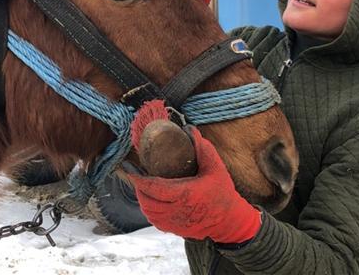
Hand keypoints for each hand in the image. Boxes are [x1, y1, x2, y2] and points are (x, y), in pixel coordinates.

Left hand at [127, 100, 260, 243]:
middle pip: (147, 200)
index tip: (128, 167)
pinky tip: (152, 199)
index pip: (153, 187)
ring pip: (148, 211)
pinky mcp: (175, 229)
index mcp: (184, 194)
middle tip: (134, 173)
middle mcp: (177, 210)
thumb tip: (189, 129)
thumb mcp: (215, 167)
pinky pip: (155, 220)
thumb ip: (202, 147)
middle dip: (138, 186)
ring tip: (142, 184)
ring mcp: (175, 222)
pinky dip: (149, 209)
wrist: (230, 221)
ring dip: (142, 198)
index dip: (137, 178)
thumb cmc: (223, 193)